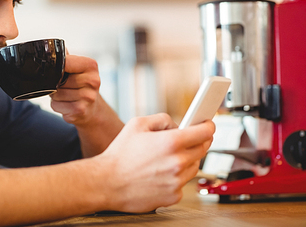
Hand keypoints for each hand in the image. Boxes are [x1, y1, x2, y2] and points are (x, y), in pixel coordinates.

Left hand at [50, 54, 123, 156]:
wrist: (93, 109)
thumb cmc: (82, 85)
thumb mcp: (78, 68)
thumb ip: (66, 57)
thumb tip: (50, 47)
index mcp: (91, 66)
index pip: (64, 62)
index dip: (56, 67)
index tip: (59, 71)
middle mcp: (93, 81)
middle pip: (58, 79)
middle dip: (56, 84)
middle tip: (65, 86)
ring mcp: (88, 97)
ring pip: (56, 93)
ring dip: (56, 96)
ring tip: (67, 95)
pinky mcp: (80, 111)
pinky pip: (56, 105)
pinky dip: (57, 105)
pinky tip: (67, 104)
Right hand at [97, 114, 214, 212]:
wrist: (107, 182)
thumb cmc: (119, 154)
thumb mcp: (137, 124)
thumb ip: (162, 119)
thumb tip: (177, 124)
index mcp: (171, 142)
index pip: (204, 132)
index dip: (208, 126)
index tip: (207, 125)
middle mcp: (178, 162)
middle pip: (203, 149)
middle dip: (198, 142)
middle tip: (188, 139)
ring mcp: (177, 181)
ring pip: (194, 167)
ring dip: (186, 160)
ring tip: (167, 158)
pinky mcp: (173, 196)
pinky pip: (182, 183)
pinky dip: (176, 177)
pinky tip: (160, 173)